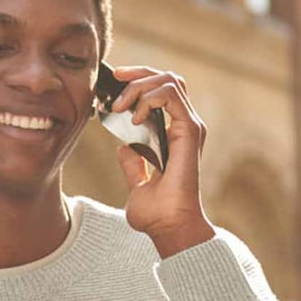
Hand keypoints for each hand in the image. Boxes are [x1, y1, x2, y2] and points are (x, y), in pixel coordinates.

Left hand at [106, 64, 214, 257]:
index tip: (111, 85)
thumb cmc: (156, 213)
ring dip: (139, 85)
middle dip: (137, 74)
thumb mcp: (136, 183)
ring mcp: (189, 126)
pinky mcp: (189, 130)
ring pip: (169, 80)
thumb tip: (125, 147)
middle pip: (166, 79)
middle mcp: (184, 126)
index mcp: (174, 135)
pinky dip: (148, 97)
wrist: (168, 227)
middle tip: (113, 81)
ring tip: (121, 105)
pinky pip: (170, 94)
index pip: (161, 92)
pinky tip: (135, 116)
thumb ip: (133, 163)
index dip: (136, 82)